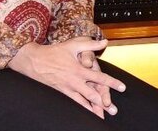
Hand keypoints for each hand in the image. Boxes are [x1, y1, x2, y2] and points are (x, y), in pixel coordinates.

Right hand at [9, 37, 124, 118]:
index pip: (99, 77)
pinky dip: (81, 108)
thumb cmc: (55, 51)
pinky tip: (87, 114)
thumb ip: (90, 44)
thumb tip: (105, 41)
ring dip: (93, 109)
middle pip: (92, 94)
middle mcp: (75, 81)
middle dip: (104, 102)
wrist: (35, 61)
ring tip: (102, 117)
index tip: (122, 87)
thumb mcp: (74, 44)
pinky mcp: (62, 92)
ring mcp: (68, 88)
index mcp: (79, 69)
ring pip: (83, 101)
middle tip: (113, 110)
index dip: (112, 82)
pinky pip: (73, 102)